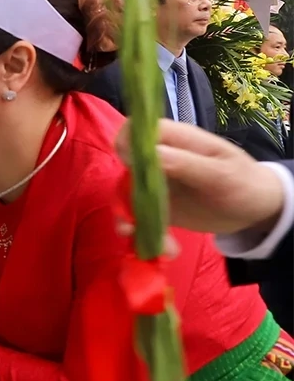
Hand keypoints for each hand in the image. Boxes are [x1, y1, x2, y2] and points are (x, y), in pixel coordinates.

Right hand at [116, 120, 285, 234]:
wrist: (256, 209)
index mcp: (176, 140)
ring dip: (134, 223)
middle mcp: (159, 159)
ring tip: (160, 246)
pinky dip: (147, 234)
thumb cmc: (244, 183)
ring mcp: (156, 182)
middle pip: (124, 170)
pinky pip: (139, 217)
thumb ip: (188, 163)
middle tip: (133, 226)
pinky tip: (168, 248)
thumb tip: (151, 154)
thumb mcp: (222, 174)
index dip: (126, 146)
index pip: (137, 131)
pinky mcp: (156, 205)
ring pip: (127, 197)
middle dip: (125, 199)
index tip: (130, 171)